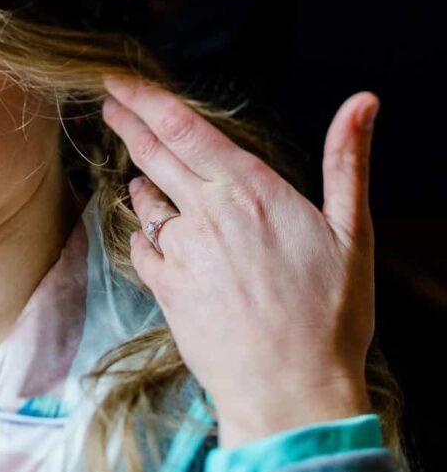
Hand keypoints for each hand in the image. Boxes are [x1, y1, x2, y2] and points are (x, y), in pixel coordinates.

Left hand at [100, 76, 377, 447]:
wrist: (291, 391)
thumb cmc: (332, 315)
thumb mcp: (354, 233)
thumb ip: (348, 162)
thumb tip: (364, 101)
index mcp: (249, 191)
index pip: (184, 128)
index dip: (145, 100)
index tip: (117, 80)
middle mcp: (206, 213)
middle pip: (153, 153)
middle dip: (125, 121)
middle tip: (107, 99)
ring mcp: (179, 251)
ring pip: (147, 200)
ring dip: (144, 182)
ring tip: (146, 175)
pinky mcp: (164, 286)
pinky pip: (144, 246)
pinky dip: (150, 236)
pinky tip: (163, 240)